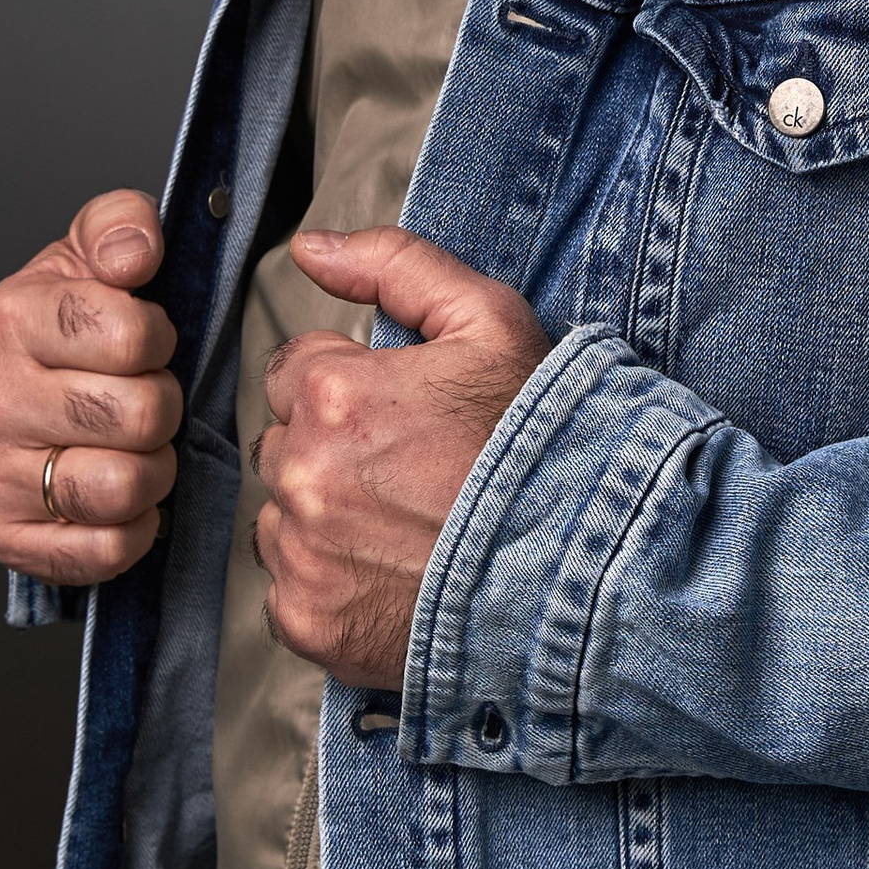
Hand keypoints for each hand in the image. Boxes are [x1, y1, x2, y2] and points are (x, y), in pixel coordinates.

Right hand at [0, 190, 182, 584]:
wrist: (30, 387)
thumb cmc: (73, 324)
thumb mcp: (94, 250)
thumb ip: (121, 225)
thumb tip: (134, 254)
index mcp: (7, 318)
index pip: (129, 335)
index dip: (159, 338)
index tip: (145, 339)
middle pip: (138, 415)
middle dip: (164, 406)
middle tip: (142, 397)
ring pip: (122, 486)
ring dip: (153, 470)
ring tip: (135, 447)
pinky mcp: (6, 535)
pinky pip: (102, 549)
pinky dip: (131, 531)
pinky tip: (119, 499)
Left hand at [254, 229, 550, 686]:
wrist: (586, 569)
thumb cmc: (544, 447)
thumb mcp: (490, 324)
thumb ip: (394, 266)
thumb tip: (310, 248)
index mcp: (333, 395)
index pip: (294, 374)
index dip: (351, 390)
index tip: (402, 418)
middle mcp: (303, 475)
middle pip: (285, 446)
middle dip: (334, 452)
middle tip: (413, 474)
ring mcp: (303, 554)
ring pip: (282, 518)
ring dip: (325, 518)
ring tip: (407, 527)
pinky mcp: (310, 620)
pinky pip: (290, 590)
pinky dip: (329, 586)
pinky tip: (392, 575)